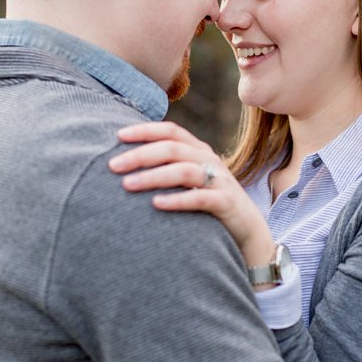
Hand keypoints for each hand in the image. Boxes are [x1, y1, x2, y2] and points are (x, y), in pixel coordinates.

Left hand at [109, 122, 275, 268]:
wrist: (248, 231)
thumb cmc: (209, 204)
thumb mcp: (190, 180)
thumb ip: (168, 167)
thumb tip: (127, 162)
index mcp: (199, 150)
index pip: (171, 131)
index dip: (145, 130)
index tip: (118, 136)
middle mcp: (209, 160)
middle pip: (173, 148)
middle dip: (140, 155)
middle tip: (113, 166)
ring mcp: (220, 181)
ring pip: (184, 171)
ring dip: (153, 176)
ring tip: (127, 184)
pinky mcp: (226, 203)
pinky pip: (200, 198)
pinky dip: (177, 199)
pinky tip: (156, 204)